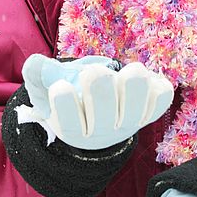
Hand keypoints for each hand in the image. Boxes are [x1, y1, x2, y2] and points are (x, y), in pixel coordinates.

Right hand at [17, 54, 173, 148]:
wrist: (101, 112)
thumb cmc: (72, 94)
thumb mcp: (49, 87)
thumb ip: (38, 75)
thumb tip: (34, 63)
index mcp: (75, 129)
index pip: (70, 124)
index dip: (66, 105)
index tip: (60, 87)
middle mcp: (103, 132)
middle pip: (104, 115)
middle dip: (100, 89)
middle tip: (95, 72)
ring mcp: (129, 123)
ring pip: (136, 109)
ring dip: (133, 86)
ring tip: (130, 71)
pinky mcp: (150, 111)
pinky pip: (161, 100)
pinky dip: (157, 85)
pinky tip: (148, 76)